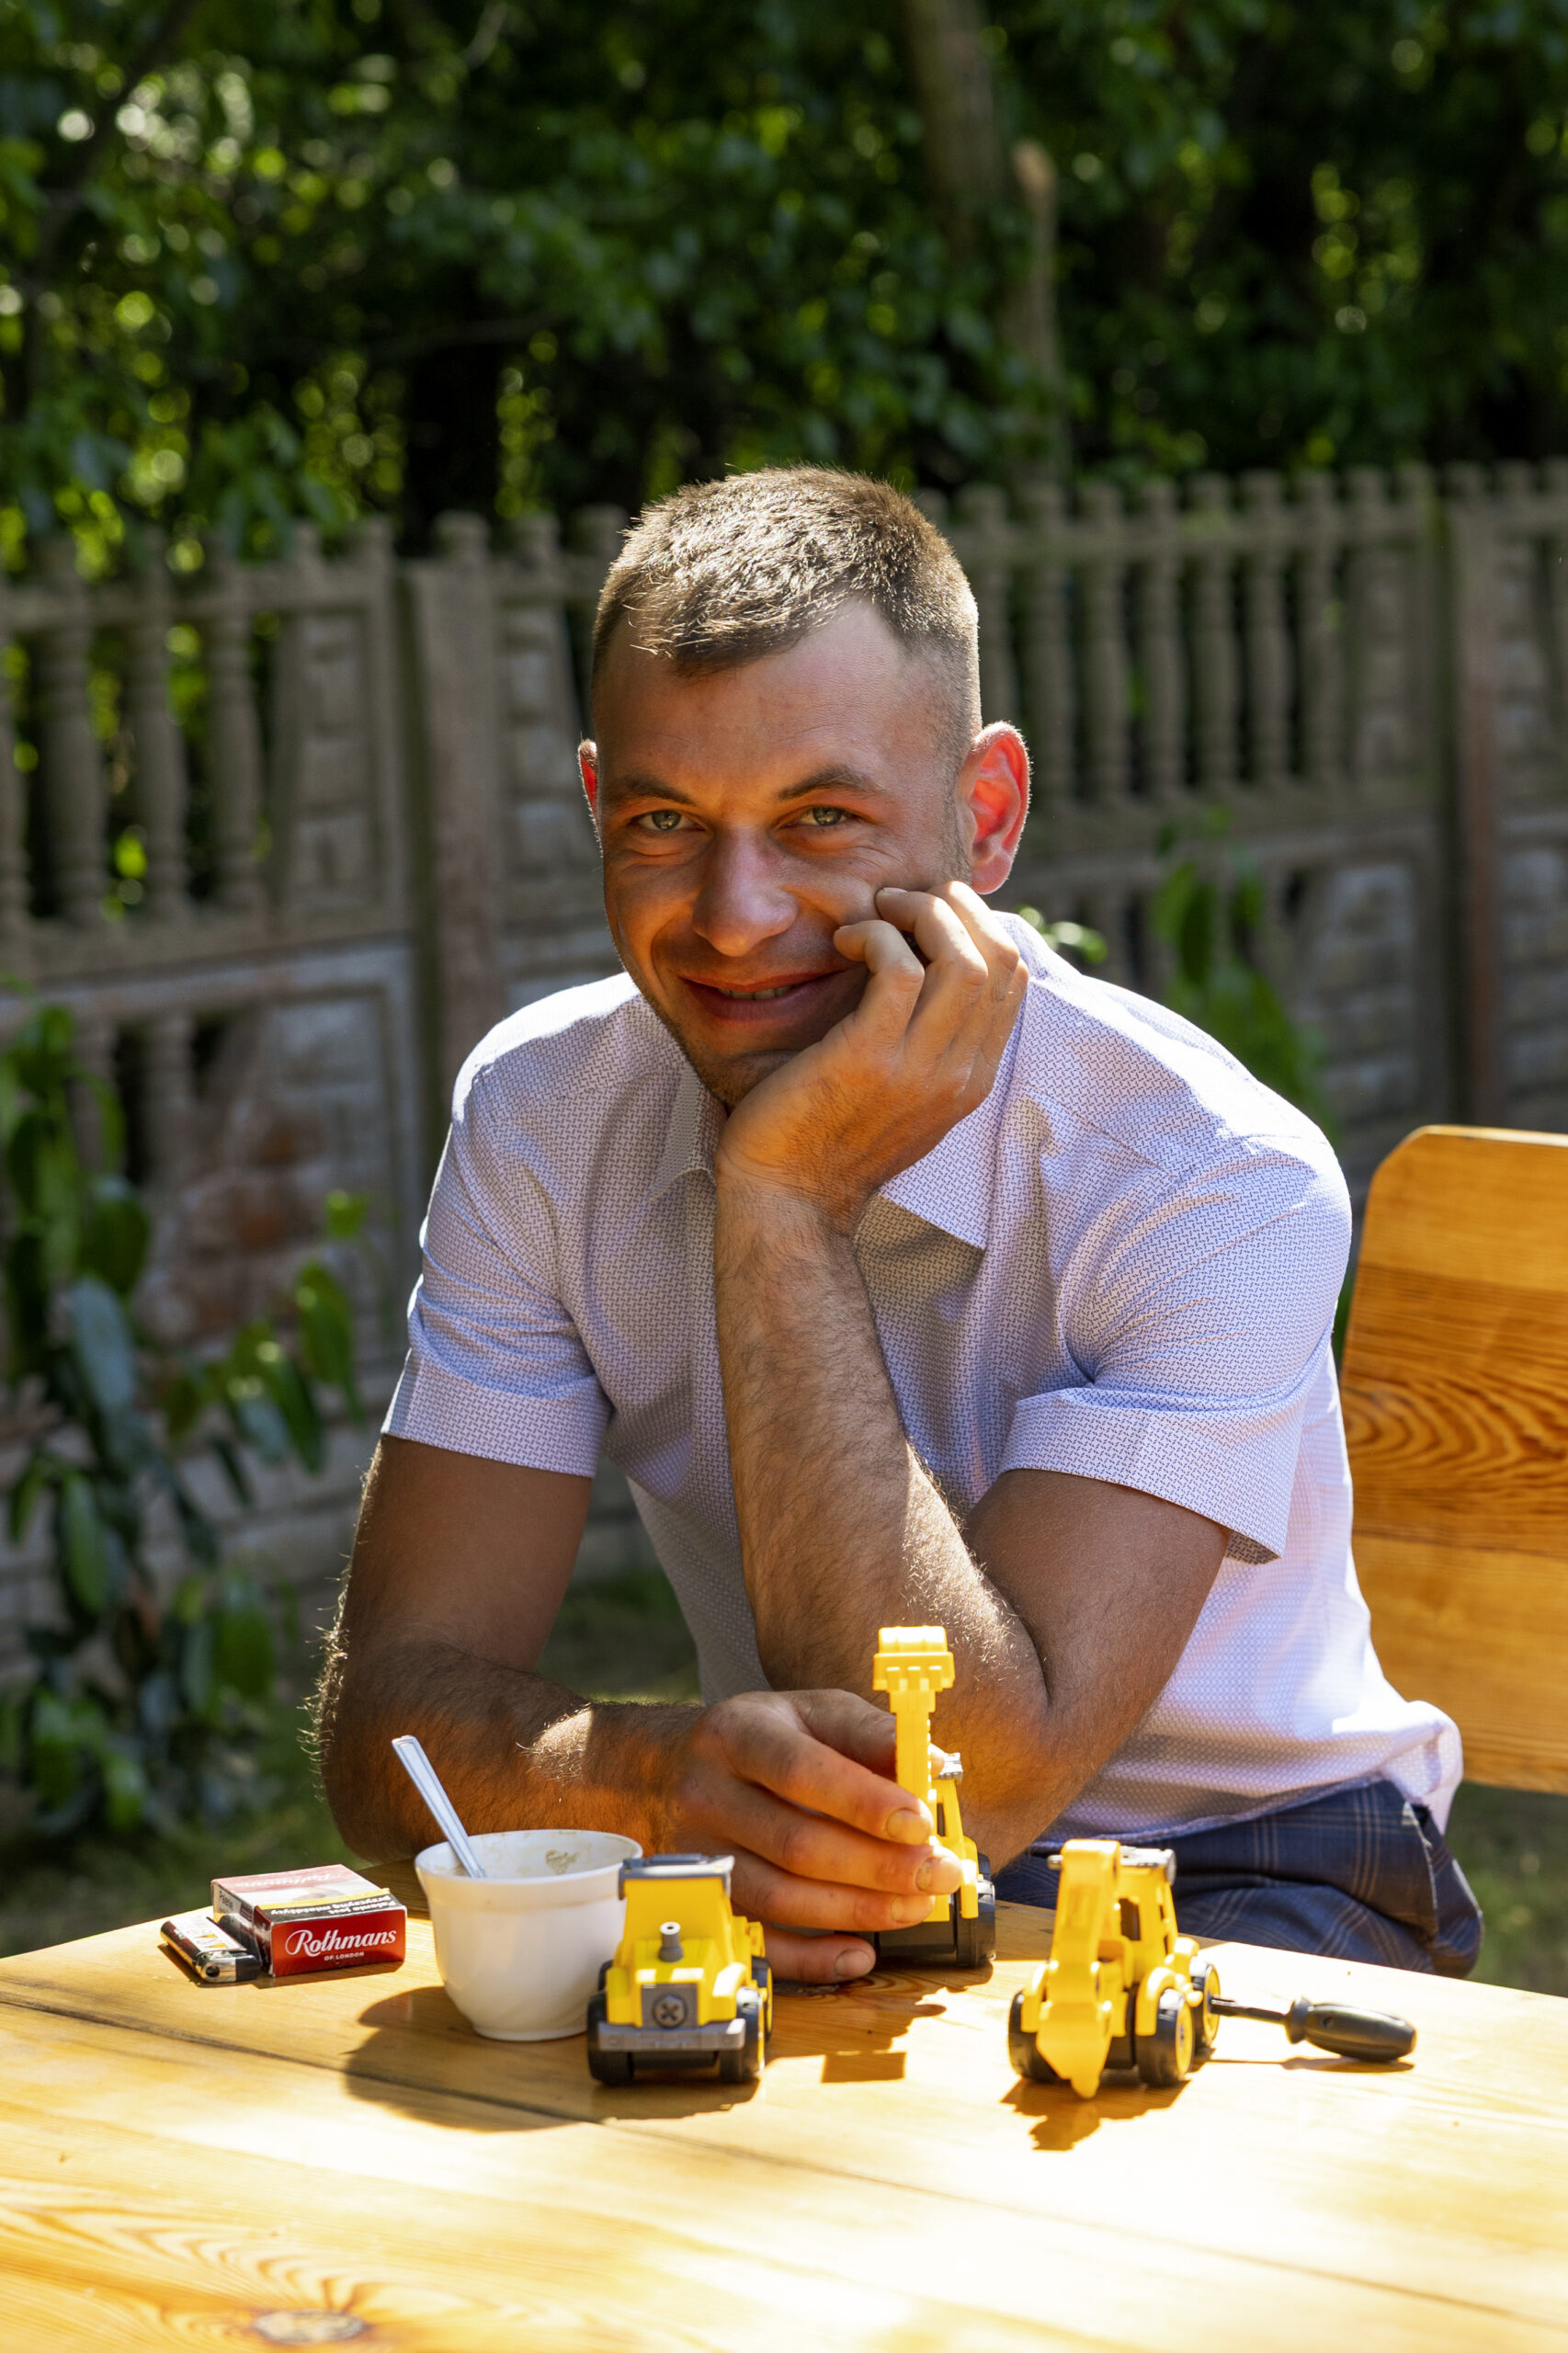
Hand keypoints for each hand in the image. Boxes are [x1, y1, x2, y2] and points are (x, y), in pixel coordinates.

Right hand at [655, 1688, 962, 1982]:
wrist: (669, 1770)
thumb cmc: (763, 1739)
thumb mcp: (812, 1714)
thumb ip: (872, 1733)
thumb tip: (934, 1765)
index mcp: (738, 1734)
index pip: (801, 1770)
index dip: (864, 1802)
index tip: (920, 1823)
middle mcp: (706, 1794)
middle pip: (796, 1843)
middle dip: (879, 1866)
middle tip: (937, 1874)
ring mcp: (699, 1855)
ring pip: (781, 1897)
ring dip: (858, 1910)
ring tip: (915, 1906)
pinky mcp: (705, 1902)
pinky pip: (758, 1943)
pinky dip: (812, 1959)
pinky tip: (859, 1952)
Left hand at [714, 881, 1025, 1230]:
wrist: (788, 1198)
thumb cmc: (828, 1139)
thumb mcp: (902, 1097)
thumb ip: (928, 1045)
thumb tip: (924, 969)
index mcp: (972, 1080)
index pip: (1012, 979)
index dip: (980, 925)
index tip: (933, 912)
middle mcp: (958, 1074)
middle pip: (997, 957)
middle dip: (954, 907)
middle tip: (902, 899)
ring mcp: (919, 1069)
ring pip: (961, 958)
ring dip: (919, 913)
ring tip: (877, 912)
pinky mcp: (869, 1057)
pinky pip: (901, 969)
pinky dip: (877, 936)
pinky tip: (846, 942)